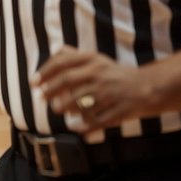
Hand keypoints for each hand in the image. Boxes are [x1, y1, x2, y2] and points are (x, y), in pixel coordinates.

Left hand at [32, 46, 156, 134]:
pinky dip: (84, 126)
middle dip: (50, 90)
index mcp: (94, 61)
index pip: (63, 63)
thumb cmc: (114, 74)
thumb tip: (53, 52)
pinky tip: (76, 128)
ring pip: (80, 102)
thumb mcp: (97, 59)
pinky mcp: (119, 111)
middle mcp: (100, 75)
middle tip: (41, 98)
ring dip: (65, 107)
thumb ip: (75, 55)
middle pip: (68, 81)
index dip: (45, 72)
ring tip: (58, 109)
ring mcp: (110, 94)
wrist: (147, 86)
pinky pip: (97, 121)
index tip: (33, 82)